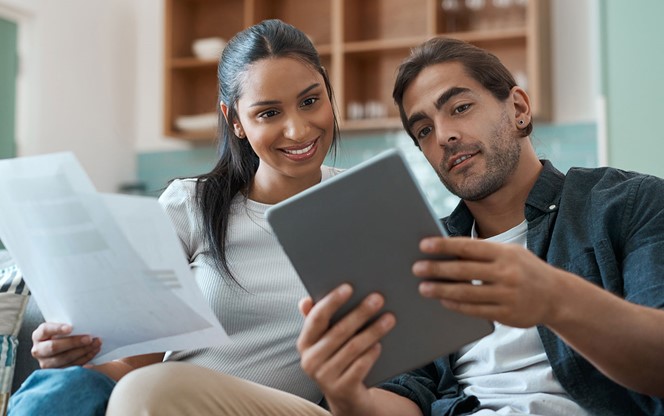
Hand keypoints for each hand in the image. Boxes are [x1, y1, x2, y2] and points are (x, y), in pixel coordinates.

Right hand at [31, 322, 100, 367]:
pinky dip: (85, 359)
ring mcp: (46, 363)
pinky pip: (71, 367)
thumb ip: (69, 324)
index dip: (57, 329)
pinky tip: (93, 352)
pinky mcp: (56, 372)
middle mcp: (39, 350)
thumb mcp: (62, 326)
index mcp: (39, 335)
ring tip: (96, 344)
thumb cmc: (64, 333)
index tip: (70, 328)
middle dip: (73, 342)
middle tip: (89, 338)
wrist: (61, 345)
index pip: (45, 330)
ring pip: (63, 359)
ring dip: (83, 351)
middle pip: (54, 347)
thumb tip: (84, 322)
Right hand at [297, 284, 395, 415]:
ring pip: (353, 348)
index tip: (349, 287)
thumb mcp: (325, 340)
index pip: (316, 318)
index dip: (332, 301)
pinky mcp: (342, 390)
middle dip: (360, 313)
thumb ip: (318, 319)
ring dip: (373, 331)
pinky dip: (371, 354)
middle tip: (378, 298)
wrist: (345, 395)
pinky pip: (360, 366)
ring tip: (389, 318)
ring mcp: (325, 377)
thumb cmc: (337, 357)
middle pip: (339, 331)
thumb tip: (305, 301)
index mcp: (305, 343)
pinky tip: (380, 344)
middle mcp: (310, 361)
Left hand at [413, 236, 564, 327]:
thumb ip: (483, 252)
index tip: (424, 245)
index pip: (469, 247)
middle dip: (437, 269)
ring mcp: (507, 295)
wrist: (557, 296)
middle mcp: (507, 273)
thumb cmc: (524, 270)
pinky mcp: (507, 315)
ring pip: (466, 293)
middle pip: (464, 271)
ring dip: (441, 290)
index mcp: (505, 253)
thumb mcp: (509, 254)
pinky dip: (456, 305)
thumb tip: (447, 251)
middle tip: (416, 268)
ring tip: (423, 288)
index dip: (445, 246)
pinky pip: (475, 310)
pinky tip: (443, 301)